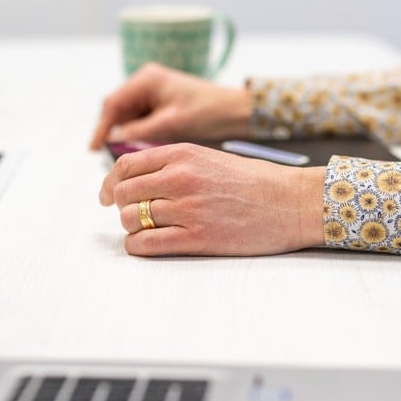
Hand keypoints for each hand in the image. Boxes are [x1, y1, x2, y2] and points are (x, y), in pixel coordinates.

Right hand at [88, 63, 252, 149]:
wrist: (237, 112)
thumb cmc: (208, 112)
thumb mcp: (171, 123)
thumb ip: (140, 130)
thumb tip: (114, 140)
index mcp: (147, 80)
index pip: (113, 104)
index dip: (102, 128)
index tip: (94, 149)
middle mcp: (147, 82)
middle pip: (118, 110)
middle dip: (112, 133)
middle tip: (107, 158)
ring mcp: (153, 92)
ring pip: (128, 116)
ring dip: (125, 135)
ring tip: (123, 159)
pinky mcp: (161, 104)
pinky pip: (141, 119)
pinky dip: (138, 134)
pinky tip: (139, 151)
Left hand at [100, 143, 325, 255]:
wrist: (292, 202)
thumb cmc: (256, 181)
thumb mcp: (210, 158)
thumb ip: (174, 164)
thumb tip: (136, 179)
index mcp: (182, 154)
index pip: (126, 165)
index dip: (110, 182)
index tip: (108, 194)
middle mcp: (180, 178)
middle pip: (123, 192)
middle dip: (120, 206)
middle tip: (129, 215)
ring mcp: (187, 208)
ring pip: (130, 219)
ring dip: (132, 227)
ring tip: (147, 230)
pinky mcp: (196, 238)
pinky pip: (146, 244)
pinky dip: (138, 246)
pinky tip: (148, 245)